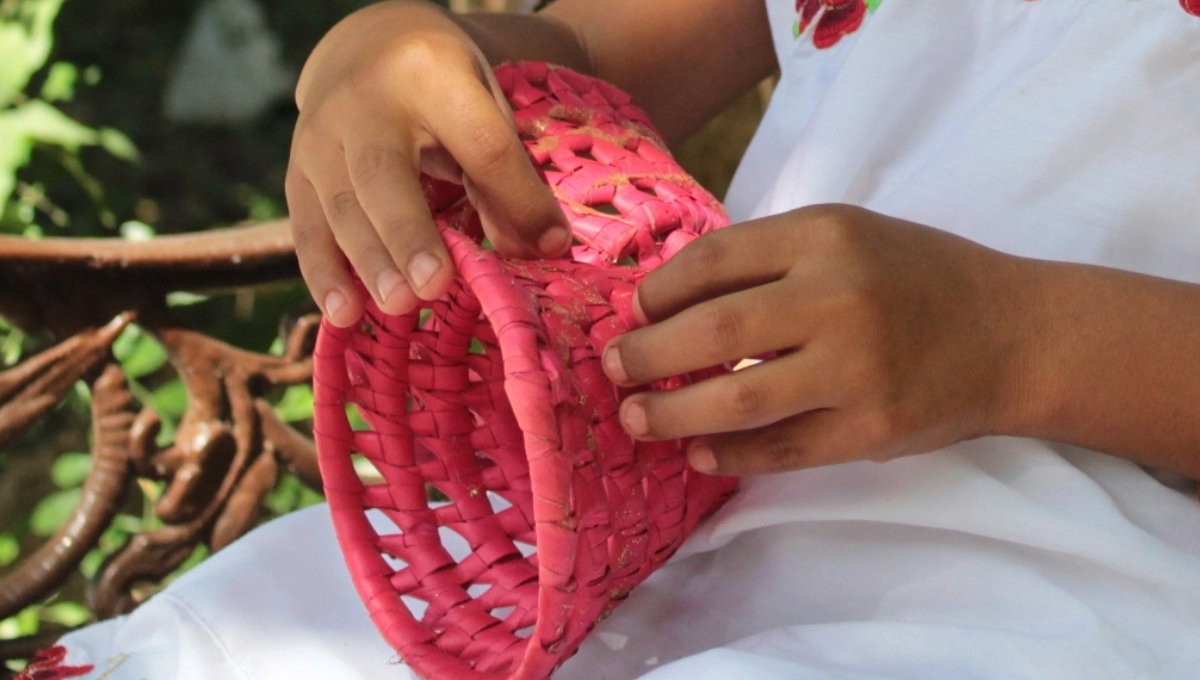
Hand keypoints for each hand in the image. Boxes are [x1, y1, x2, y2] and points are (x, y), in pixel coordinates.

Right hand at [287, 0, 569, 326]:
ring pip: (341, 205)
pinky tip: (344, 313)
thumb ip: (506, 175)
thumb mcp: (485, 107)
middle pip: (385, 174)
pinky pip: (307, 226)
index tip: (545, 246)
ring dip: (367, 263)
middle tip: (430, 287)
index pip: (479, 143)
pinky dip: (324, 273)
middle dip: (408, 234)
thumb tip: (541, 250)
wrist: (366, 45)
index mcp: (430, 72)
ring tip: (396, 307)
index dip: (514, 198)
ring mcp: (319, 135)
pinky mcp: (296, 170)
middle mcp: (363, 101)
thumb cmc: (443, 88)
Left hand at [601, 204, 1033, 474]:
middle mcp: (839, 297)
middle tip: (611, 369)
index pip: (712, 260)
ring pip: (738, 400)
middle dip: (645, 355)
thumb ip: (765, 258)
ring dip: (671, 413)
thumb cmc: (915, 275)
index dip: (656, 292)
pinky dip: (730, 454)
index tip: (632, 313)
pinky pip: (781, 450)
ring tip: (635, 418)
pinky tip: (698, 452)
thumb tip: (664, 296)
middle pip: (712, 332)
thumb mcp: (845, 235)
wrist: (1012, 332)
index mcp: (825, 236)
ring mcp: (858, 369)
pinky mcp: (872, 429)